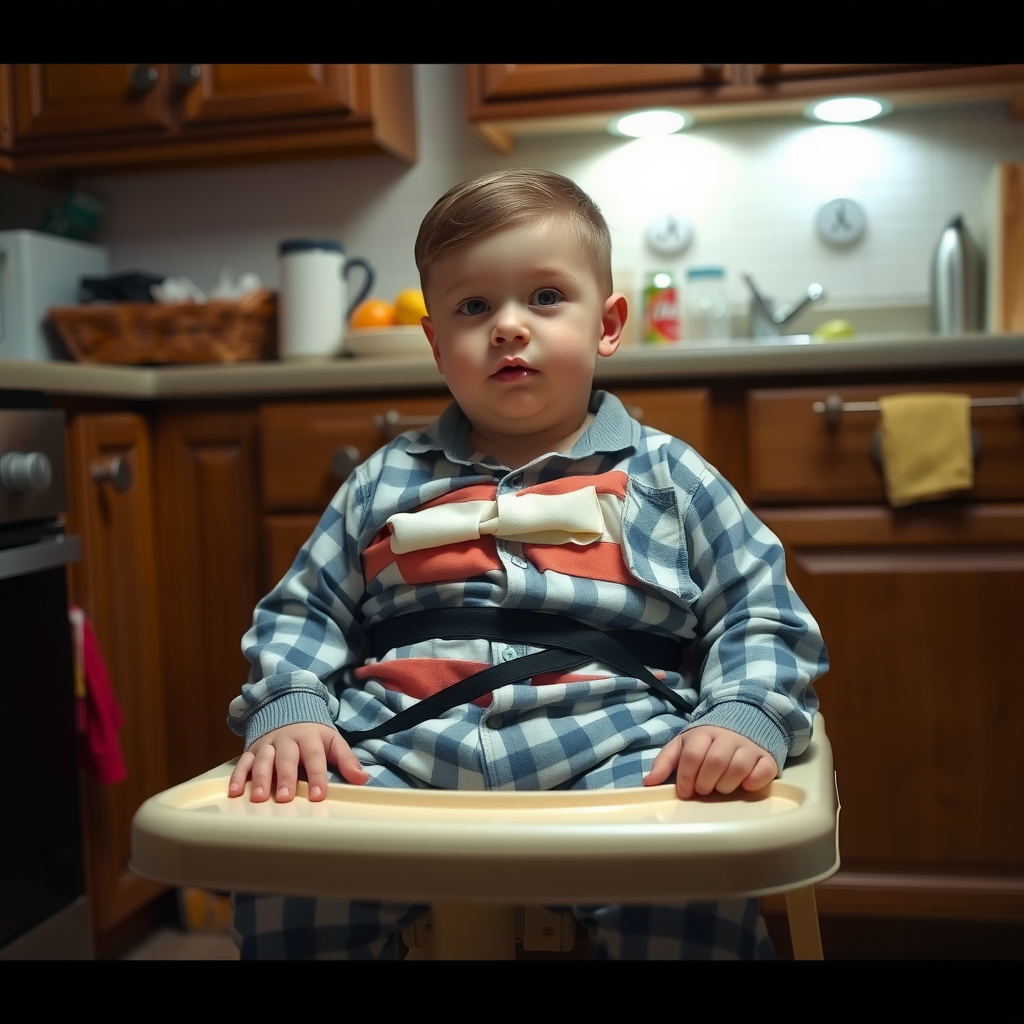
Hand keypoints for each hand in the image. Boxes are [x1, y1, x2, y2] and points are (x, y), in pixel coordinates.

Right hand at [228, 722, 368, 802]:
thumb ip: (346, 760)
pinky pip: (243, 762)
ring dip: (260, 779)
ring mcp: (268, 745)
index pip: (315, 757)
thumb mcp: (332, 742)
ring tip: (259, 798)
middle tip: (284, 797)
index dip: (317, 776)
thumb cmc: (313, 735)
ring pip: (262, 760)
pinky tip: (236, 791)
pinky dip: (238, 776)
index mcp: (310, 737)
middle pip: (286, 759)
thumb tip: (362, 779)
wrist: (289, 711)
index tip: (319, 795)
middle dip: (285, 778)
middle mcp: (287, 740)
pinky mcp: (252, 750)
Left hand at [644, 725, 776, 799]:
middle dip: (706, 783)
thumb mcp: (682, 747)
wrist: (739, 726)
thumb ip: (664, 763)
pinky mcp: (767, 758)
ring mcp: (749, 747)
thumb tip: (648, 782)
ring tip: (720, 788)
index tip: (685, 791)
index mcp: (703, 734)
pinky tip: (744, 786)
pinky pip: (764, 771)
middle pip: (716, 762)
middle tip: (703, 790)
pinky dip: (753, 782)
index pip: (692, 756)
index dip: (686, 778)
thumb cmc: (705, 744)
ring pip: (739, 768)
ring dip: (726, 785)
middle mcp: (727, 738)